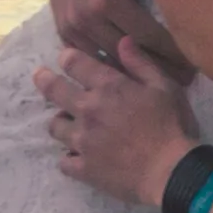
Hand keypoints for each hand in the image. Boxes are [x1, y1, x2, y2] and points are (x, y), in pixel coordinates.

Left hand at [36, 40, 204, 210]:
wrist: (172, 172)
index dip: (67, 58)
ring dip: (61, 122)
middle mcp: (88, 110)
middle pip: (54, 91)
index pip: (74, 63)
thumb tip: (122, 40)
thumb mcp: (165, 87)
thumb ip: (141, 63)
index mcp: (108, 87)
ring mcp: (82, 141)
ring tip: (67, 124)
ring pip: (55, 127)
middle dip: (44, 80)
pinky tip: (77, 157)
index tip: (66, 58)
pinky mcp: (83, 168)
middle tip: (40, 77)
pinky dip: (69, 158)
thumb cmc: (173, 126)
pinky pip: (64, 161)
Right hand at [58, 0, 196, 86]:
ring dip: (138, 72)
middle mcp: (86, 16)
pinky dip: (114, 64)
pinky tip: (134, 72)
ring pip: (110, 61)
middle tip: (188, 78)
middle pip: (132, 55)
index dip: (177, 54)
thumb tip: (196, 1)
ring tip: (166, 79)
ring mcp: (71, 26)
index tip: (199, 61)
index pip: (150, 38)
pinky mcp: (62, 30)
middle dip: (163, 69)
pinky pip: (91, 57)